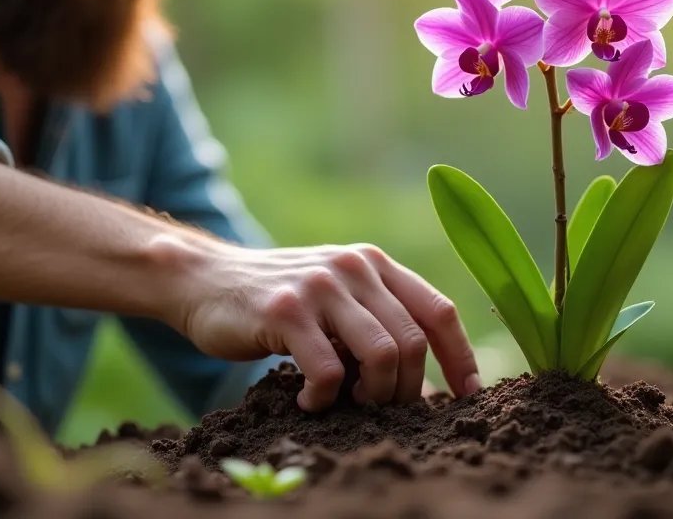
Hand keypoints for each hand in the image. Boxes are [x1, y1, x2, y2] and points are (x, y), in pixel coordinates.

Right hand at [168, 240, 481, 411]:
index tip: (467, 395)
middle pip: (412, 341)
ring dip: (372, 395)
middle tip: (381, 409)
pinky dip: (325, 398)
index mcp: (375, 264)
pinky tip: (308, 401)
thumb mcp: (337, 297)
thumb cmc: (279, 303)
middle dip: (406, 389)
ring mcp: (321, 286)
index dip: (460, 357)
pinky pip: (329, 370)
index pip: (438, 311)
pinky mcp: (286, 310)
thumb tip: (430, 382)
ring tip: (349, 404)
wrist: (204, 280)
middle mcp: (355, 267)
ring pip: (381, 354)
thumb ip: (378, 320)